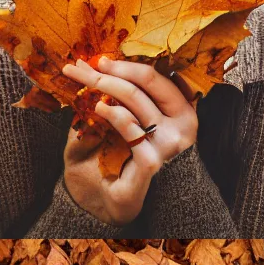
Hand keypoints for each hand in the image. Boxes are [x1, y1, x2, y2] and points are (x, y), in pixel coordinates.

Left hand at [59, 56, 198, 225]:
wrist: (120, 204)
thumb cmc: (123, 162)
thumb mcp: (127, 127)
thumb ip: (123, 103)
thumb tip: (98, 72)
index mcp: (180, 111)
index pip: (155, 78)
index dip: (126, 65)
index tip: (98, 60)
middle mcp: (181, 124)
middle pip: (146, 82)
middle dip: (111, 71)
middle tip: (81, 66)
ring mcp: (169, 144)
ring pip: (137, 100)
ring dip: (105, 86)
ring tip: (85, 82)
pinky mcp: (152, 161)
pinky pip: (130, 128)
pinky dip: (112, 113)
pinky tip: (97, 107)